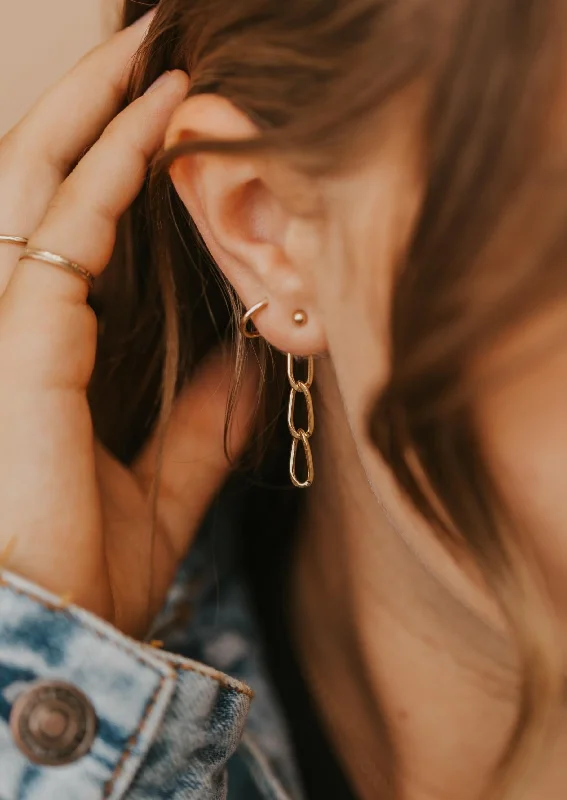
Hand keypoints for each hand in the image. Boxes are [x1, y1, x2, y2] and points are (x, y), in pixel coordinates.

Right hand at [0, 14, 253, 636]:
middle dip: (88, 106)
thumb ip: (198, 427)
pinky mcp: (22, 337)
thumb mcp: (164, 487)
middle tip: (149, 46)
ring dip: (95, 110)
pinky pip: (69, 225)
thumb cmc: (90, 571)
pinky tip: (161, 118)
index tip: (168, 115)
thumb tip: (243, 373)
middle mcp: (11, 324)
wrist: (65, 634)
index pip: (64, 228)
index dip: (108, 161)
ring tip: (152, 52)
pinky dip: (113, 164)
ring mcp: (7, 323)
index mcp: (38, 352)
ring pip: (36, 180)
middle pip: (36, 181)